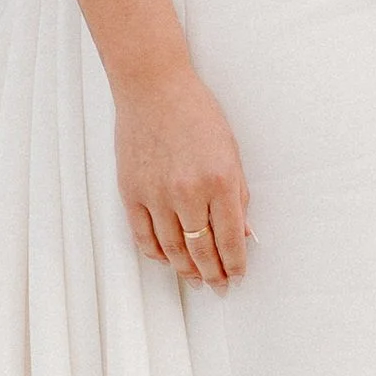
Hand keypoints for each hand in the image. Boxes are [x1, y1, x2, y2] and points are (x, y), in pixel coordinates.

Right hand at [115, 61, 251, 287]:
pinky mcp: (132, 193)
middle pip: (202, 251)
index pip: (230, 239)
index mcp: (219, 182)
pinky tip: (167, 259)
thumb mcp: (231, 151)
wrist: (154, 89)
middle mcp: (188, 193)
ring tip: (195, 279)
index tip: (237, 275)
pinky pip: (144, 237)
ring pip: (172, 250)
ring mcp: (156, 195)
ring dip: (186, 270)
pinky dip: (157, 254)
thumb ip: (238, 195)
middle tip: (218, 286)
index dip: (235, 263)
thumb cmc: (196, 113)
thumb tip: (243, 232)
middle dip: (213, 274)